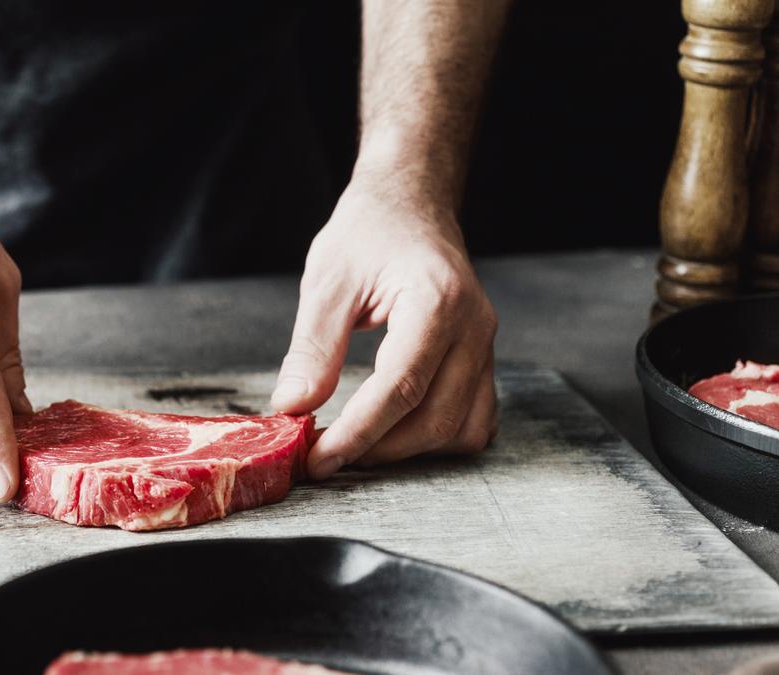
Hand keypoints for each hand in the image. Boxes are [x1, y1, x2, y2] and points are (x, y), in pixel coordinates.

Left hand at [272, 172, 497, 477]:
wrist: (410, 204)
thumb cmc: (369, 232)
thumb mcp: (328, 281)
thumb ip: (313, 348)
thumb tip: (292, 407)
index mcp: (436, 301)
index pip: (400, 387)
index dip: (358, 433)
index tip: (318, 459)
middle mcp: (474, 328)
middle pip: (434, 418)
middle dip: (377, 449)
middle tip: (325, 457)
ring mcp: (485, 345)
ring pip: (461, 430)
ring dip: (408, 452)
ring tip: (355, 448)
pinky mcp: (483, 359)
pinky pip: (475, 420)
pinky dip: (437, 440)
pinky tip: (395, 434)